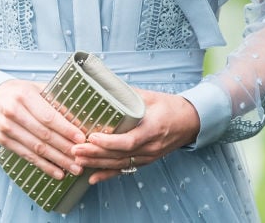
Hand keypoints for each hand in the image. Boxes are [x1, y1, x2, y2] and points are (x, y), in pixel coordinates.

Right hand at [0, 79, 86, 180]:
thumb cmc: (19, 93)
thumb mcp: (35, 88)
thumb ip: (54, 99)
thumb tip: (76, 116)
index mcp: (24, 95)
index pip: (48, 116)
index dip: (65, 129)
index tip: (80, 138)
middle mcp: (13, 111)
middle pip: (44, 135)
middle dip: (65, 149)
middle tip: (81, 159)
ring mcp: (6, 128)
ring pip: (36, 148)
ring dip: (57, 161)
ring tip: (74, 169)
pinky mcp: (2, 141)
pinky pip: (26, 156)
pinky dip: (43, 166)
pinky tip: (57, 173)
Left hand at [70, 90, 199, 183]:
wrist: (190, 122)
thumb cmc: (170, 107)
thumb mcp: (151, 96)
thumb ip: (129, 94)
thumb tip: (105, 86)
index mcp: (153, 129)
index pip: (129, 140)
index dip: (109, 141)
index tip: (91, 136)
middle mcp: (150, 147)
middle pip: (120, 155)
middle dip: (95, 154)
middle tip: (75, 149)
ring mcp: (148, 157)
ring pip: (119, 165)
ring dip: (97, 164)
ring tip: (77, 160)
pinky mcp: (145, 161)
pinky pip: (125, 170)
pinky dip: (108, 175)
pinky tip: (93, 178)